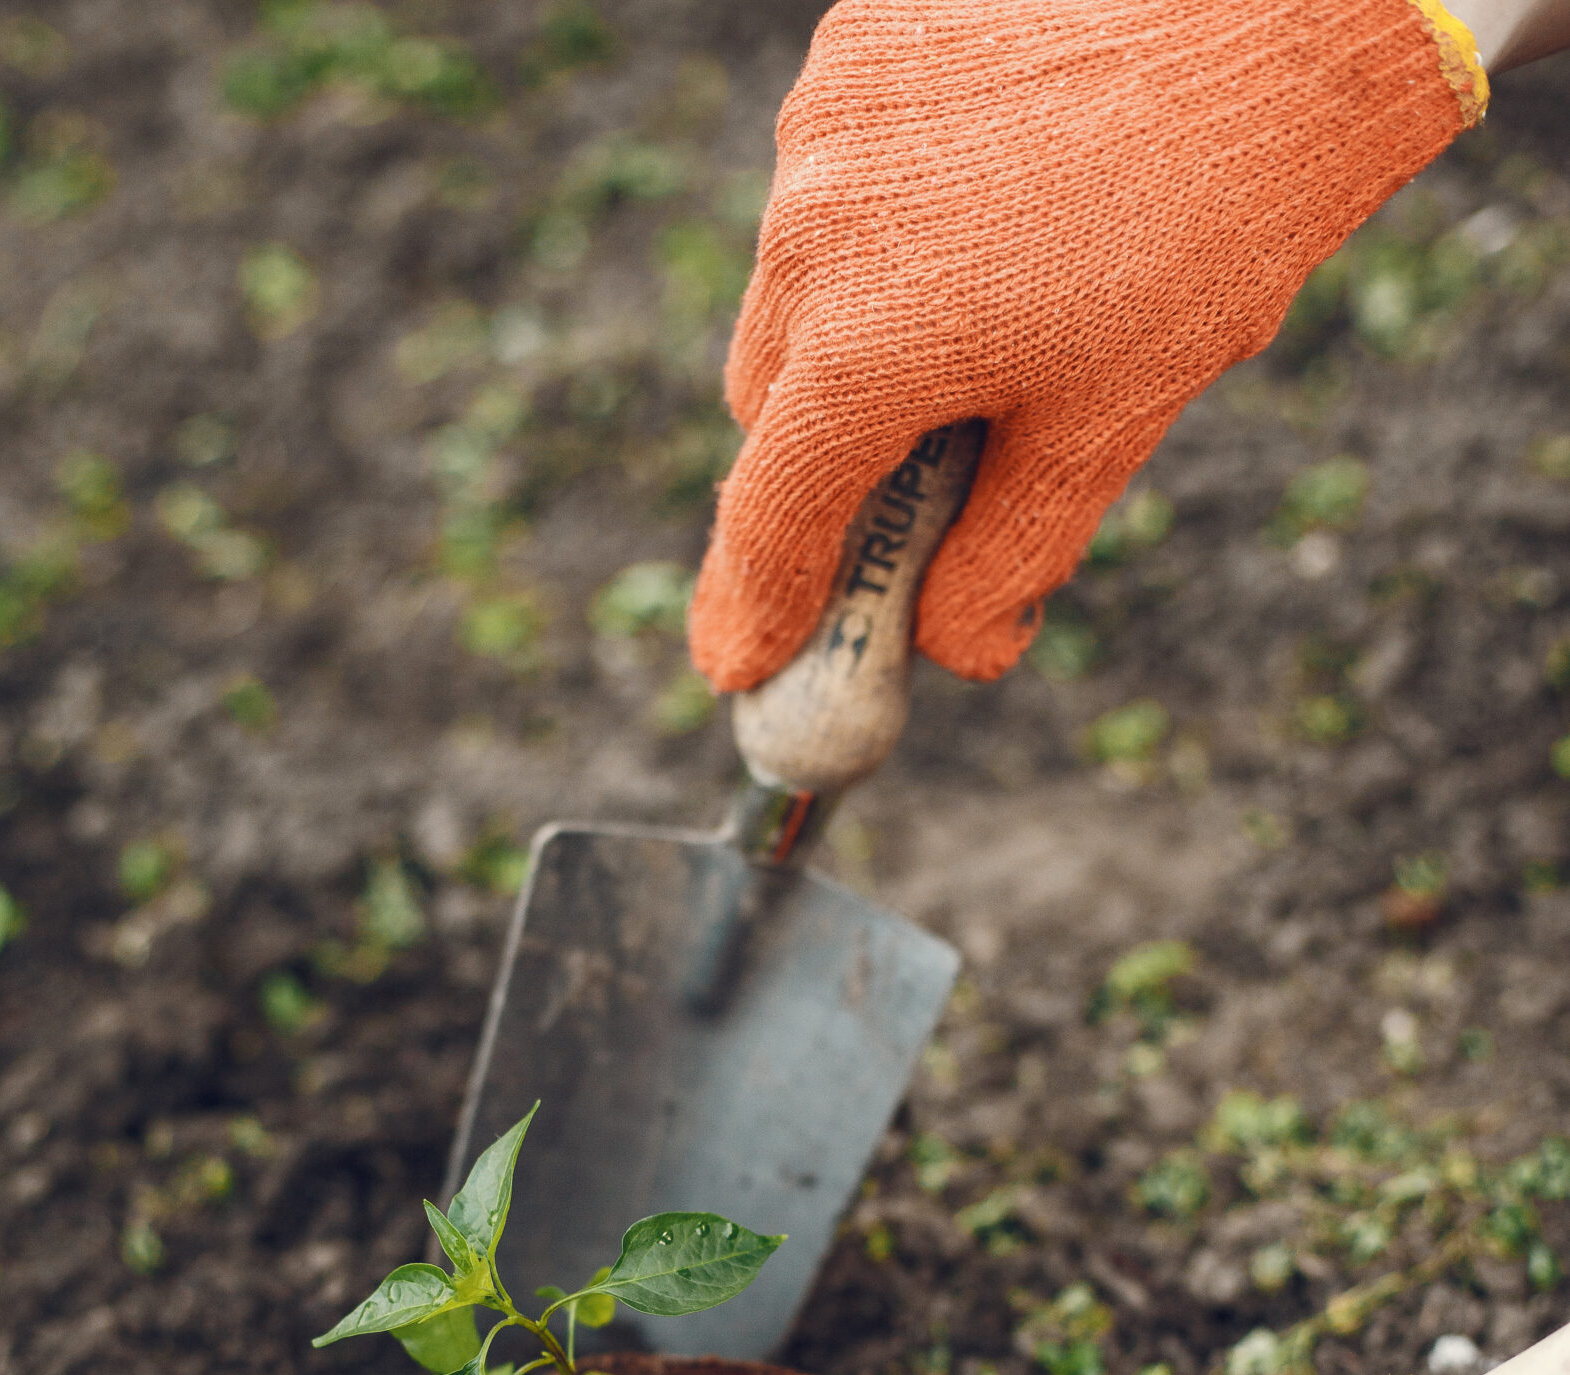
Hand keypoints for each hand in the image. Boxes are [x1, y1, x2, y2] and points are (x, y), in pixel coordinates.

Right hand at [688, 0, 1483, 693]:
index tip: (740, 666)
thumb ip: (1006, 554)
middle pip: (769, 405)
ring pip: (793, 286)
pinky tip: (987, 213)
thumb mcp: (1110, 423)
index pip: (775, 512)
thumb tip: (947, 650)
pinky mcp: (852, 47)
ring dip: (852, 334)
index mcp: (870, 347)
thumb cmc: (1209, 224)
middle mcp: (814, 232)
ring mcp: (823, 126)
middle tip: (900, 497)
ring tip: (985, 316)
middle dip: (821, 462)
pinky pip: (830, 180)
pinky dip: (881, 226)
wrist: (1278, 9)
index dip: (755, 604)